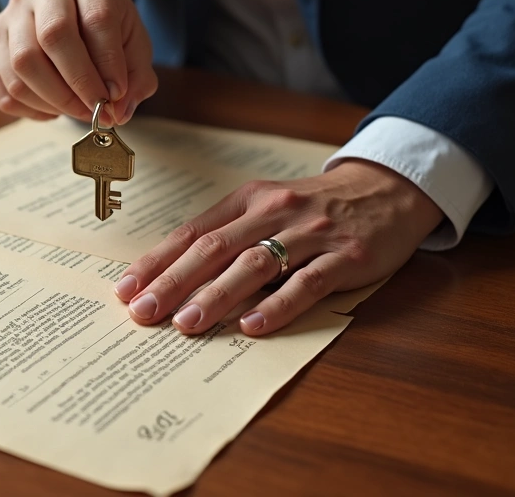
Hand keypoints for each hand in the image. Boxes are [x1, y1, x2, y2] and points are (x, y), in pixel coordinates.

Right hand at [0, 0, 156, 126]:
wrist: (74, 7)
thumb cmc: (106, 27)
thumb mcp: (133, 42)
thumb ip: (136, 77)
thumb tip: (118, 111)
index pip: (97, 19)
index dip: (107, 64)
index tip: (116, 95)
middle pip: (52, 37)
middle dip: (77, 85)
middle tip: (96, 111)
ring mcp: (12, 10)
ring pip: (21, 64)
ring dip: (52, 100)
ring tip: (76, 111)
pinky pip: (0, 84)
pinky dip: (27, 107)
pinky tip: (52, 109)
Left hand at [113, 160, 444, 335]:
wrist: (388, 189)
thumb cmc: (313, 207)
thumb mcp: (266, 207)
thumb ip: (228, 236)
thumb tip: (174, 277)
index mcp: (247, 200)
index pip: (192, 233)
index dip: (157, 262)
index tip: (125, 290)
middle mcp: (274, 212)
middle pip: (214, 249)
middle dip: (173, 283)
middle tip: (144, 312)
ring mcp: (312, 234)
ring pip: (255, 265)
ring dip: (217, 296)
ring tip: (187, 323)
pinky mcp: (347, 256)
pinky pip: (308, 283)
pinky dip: (279, 305)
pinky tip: (253, 326)